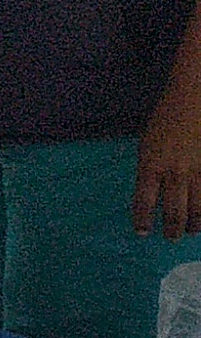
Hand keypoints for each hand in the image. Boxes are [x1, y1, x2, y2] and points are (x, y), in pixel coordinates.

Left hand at [138, 80, 200, 237]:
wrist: (192, 99)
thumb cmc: (165, 121)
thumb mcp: (147, 146)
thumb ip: (149, 172)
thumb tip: (151, 197)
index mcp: (150, 165)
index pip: (143, 202)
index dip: (142, 221)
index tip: (142, 233)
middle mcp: (174, 171)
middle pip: (173, 211)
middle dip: (171, 229)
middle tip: (171, 238)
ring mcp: (197, 170)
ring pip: (198, 208)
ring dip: (193, 224)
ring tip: (190, 231)